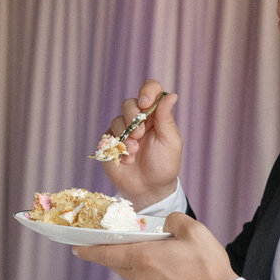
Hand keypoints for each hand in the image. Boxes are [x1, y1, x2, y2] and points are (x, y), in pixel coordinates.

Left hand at [74, 210, 235, 279]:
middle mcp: (140, 278)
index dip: (89, 250)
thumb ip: (173, 221)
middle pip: (118, 263)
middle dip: (116, 252)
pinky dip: (149, 275)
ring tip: (156, 253)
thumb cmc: (209, 267)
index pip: (106, 254)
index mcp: (144, 258)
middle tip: (121, 241)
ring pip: (132, 274)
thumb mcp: (194, 232)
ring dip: (136, 263)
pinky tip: (168, 270)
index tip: (76, 247)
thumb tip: (165, 224)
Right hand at [100, 80, 180, 209]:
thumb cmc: (164, 165)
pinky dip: (118, 147)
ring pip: (117, 119)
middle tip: (140, 134)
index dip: (147, 91)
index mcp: (156, 115)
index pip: (150, 90)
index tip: (145, 102)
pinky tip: (128, 159)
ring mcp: (123, 131)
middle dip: (133, 117)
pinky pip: (108, 136)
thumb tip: (171, 95)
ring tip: (135, 151)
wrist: (149, 189)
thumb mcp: (170, 142)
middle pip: (129, 103)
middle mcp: (138, 119)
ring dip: (126, 135)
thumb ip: (167, 119)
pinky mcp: (111, 143)